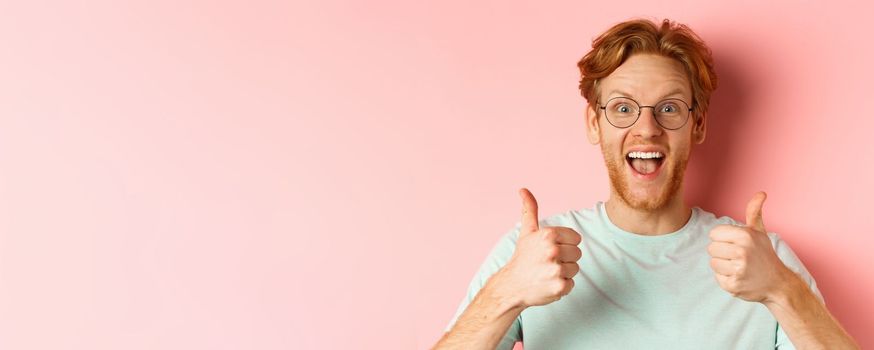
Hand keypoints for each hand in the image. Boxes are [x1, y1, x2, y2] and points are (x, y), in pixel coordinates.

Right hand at [493, 188, 582, 307]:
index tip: (551, 250)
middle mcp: (553, 250)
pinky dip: (561, 286)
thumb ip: (530, 210)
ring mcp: (556, 269)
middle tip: (547, 262)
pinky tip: (548, 283)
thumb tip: (523, 190)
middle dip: (565, 259)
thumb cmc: (522, 257)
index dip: (565, 244)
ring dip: (564, 272)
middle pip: (578, 253)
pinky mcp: (559, 287)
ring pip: (575, 269)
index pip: (576, 238)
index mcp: (548, 235)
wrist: (511, 286)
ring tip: (547, 273)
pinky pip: (571, 284)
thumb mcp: (526, 232)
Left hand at [707, 191, 793, 302]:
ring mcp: (738, 270)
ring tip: (739, 267)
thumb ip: (754, 212)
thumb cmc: (764, 255)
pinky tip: (740, 277)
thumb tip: (761, 193)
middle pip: (711, 249)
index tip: (736, 244)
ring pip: (713, 263)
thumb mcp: (759, 232)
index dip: (723, 239)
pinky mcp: (733, 285)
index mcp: (746, 236)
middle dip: (722, 253)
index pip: (714, 234)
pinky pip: (717, 277)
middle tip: (739, 257)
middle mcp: (742, 252)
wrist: (778, 284)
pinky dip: (726, 278)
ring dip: (723, 266)